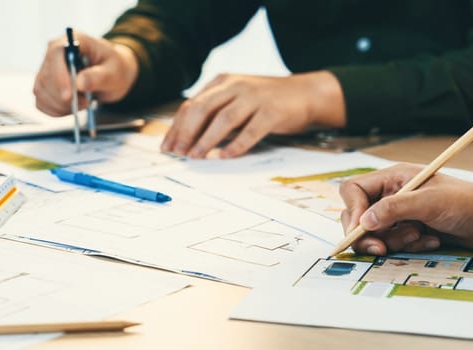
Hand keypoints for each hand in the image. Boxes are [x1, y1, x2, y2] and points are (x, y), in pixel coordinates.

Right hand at [33, 30, 138, 115]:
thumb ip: (98, 76)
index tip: (69, 96)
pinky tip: (72, 108)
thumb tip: (80, 83)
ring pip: (41, 92)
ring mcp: (47, 69)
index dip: (59, 75)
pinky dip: (56, 110)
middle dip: (64, 97)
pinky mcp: (45, 85)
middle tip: (85, 103)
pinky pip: (41, 102)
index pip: (56, 53)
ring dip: (61, 105)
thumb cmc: (114, 68)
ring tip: (83, 103)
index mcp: (73, 40)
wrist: (111, 75)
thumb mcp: (114, 72)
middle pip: (46, 76)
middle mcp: (54, 52)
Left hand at [161, 71, 344, 158]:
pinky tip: (226, 156)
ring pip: (224, 119)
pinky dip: (237, 144)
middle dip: (186, 133)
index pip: (192, 104)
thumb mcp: (237, 98)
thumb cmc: (267, 100)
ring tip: (195, 156)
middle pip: (203, 108)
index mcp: (223, 82)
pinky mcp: (272, 112)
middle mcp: (237, 86)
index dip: (177, 126)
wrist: (305, 93)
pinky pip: (251, 130)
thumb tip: (187, 136)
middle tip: (177, 153)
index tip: (167, 146)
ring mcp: (255, 98)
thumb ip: (216, 110)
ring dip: (207, 139)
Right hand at [339, 163, 472, 254]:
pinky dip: (410, 247)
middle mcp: (393, 195)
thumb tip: (364, 221)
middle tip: (380, 249)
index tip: (361, 229)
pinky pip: (394, 245)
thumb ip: (394, 208)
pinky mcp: (411, 231)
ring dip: (395, 241)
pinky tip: (431, 241)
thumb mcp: (429, 202)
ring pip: (377, 234)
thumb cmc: (467, 203)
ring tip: (420, 236)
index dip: (352, 210)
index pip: (354, 191)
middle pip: (359, 216)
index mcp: (394, 178)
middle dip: (369, 234)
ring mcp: (401, 214)